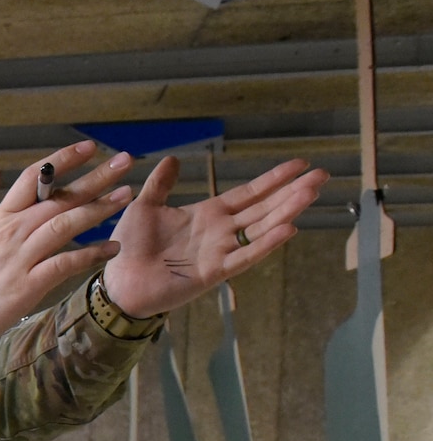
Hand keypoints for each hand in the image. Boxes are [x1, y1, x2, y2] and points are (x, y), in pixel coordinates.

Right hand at [0, 140, 133, 357]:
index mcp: (0, 216)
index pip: (33, 178)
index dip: (62, 159)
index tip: (89, 147)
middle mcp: (13, 232)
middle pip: (59, 197)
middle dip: (95, 178)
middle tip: (125, 160)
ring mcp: (21, 258)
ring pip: (65, 226)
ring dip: (98, 209)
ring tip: (125, 196)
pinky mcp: (27, 285)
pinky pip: (64, 265)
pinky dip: (89, 254)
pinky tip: (111, 247)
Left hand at [101, 156, 327, 316]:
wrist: (117, 281)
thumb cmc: (130, 247)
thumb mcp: (145, 207)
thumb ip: (161, 185)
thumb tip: (174, 159)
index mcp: (208, 214)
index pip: (249, 193)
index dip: (274, 179)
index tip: (300, 163)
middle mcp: (220, 232)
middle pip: (263, 208)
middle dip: (292, 192)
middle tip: (322, 175)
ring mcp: (219, 252)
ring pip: (260, 229)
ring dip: (286, 211)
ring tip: (311, 193)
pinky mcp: (212, 272)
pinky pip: (244, 257)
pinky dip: (265, 244)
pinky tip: (289, 228)